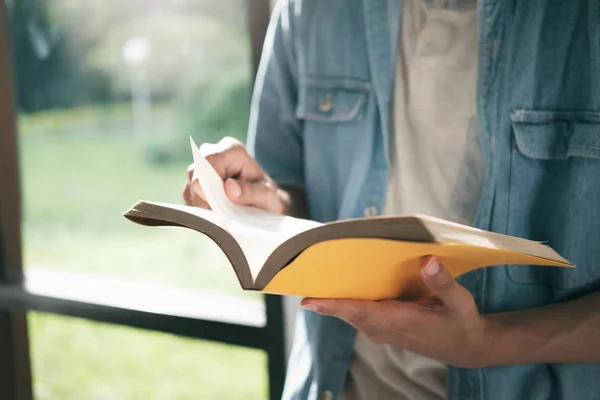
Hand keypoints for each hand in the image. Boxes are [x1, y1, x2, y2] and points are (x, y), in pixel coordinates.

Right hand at [182, 137, 292, 214]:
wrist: (262, 206)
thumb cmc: (267, 198)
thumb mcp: (267, 197)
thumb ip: (251, 192)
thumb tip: (229, 188)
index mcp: (232, 149)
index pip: (208, 162)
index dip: (211, 184)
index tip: (222, 204)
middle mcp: (212, 153)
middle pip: (195, 174)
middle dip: (207, 197)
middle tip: (225, 212)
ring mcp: (200, 167)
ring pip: (190, 187)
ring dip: (204, 204)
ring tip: (225, 213)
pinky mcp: (193, 183)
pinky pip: (188, 196)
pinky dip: (200, 208)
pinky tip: (217, 212)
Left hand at [301, 256, 493, 367]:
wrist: (465, 347)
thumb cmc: (461, 323)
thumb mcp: (460, 302)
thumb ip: (443, 283)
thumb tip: (428, 260)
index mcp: (401, 322)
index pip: (360, 313)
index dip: (334, 306)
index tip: (309, 301)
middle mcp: (385, 328)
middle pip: (347, 311)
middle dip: (323, 296)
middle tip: (300, 274)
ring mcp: (382, 329)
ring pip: (349, 312)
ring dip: (331, 297)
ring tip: (312, 273)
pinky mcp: (382, 326)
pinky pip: (356, 312)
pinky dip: (344, 300)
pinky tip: (339, 282)